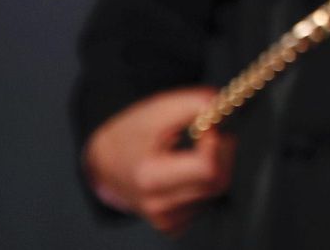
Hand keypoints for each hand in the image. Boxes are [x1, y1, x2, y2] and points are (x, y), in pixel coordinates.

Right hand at [83, 86, 235, 235]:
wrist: (106, 161)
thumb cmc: (133, 134)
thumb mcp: (159, 108)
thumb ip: (195, 104)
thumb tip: (222, 112)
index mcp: (150, 177)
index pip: (208, 168)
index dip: (215, 143)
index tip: (207, 128)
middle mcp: (157, 205)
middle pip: (218, 181)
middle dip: (221, 152)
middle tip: (206, 135)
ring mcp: (166, 219)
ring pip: (216, 190)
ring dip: (215, 165)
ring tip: (192, 151)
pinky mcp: (173, 224)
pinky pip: (207, 201)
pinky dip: (205, 181)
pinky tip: (187, 171)